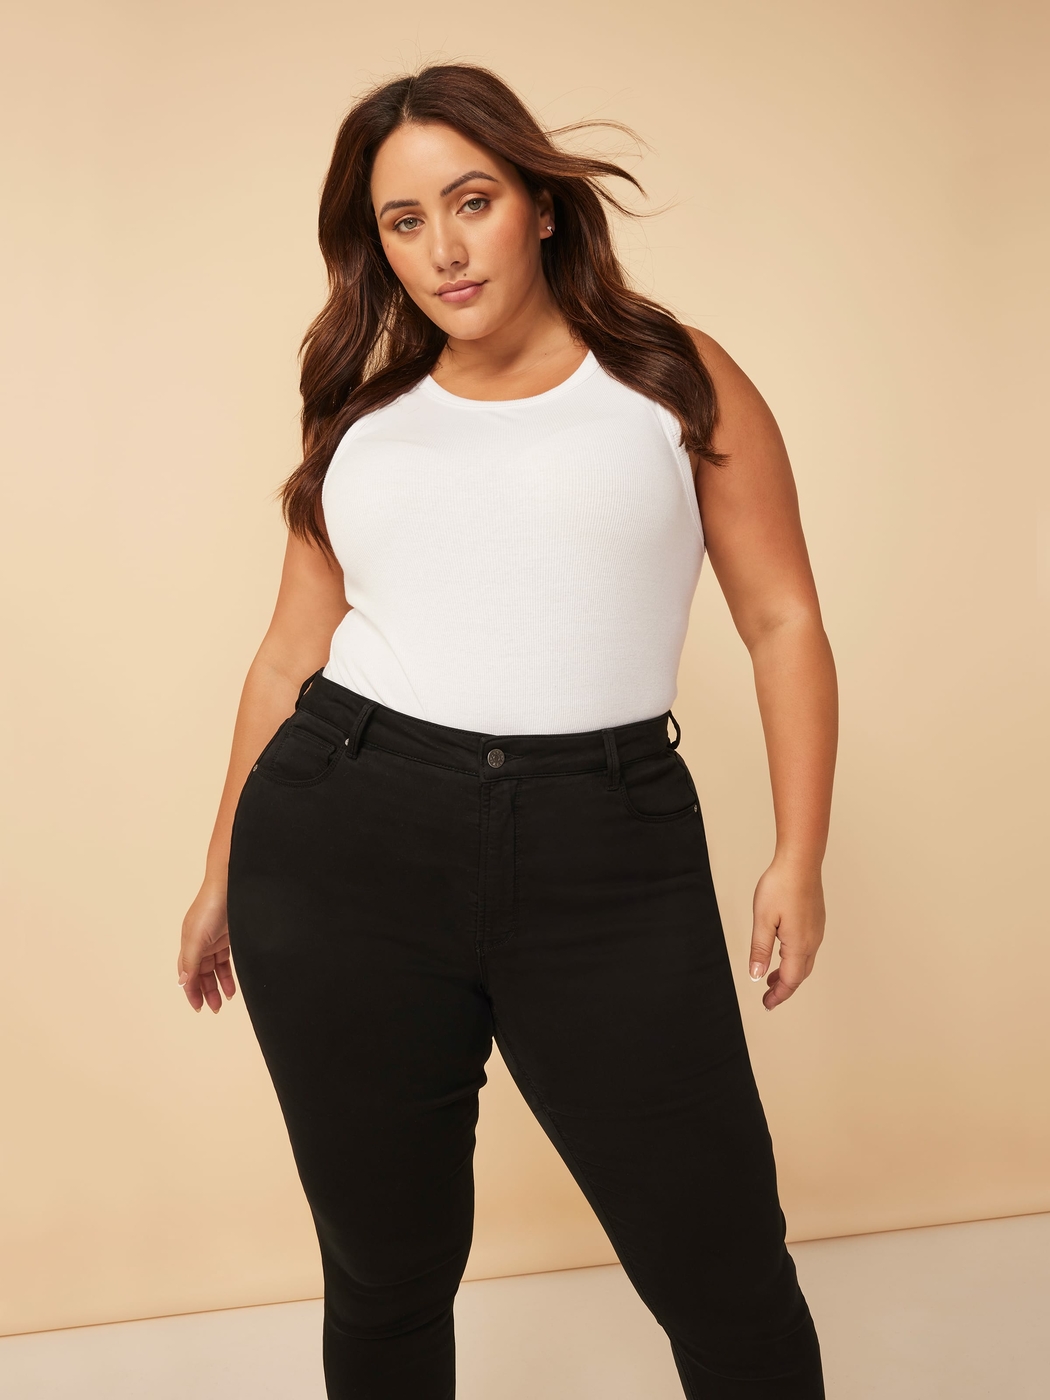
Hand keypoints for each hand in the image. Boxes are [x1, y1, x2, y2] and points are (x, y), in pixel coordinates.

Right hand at [178, 880, 236, 1012]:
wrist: (232, 883)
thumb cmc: (211, 905)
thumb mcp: (198, 936)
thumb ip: (190, 960)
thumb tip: (182, 982)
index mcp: (188, 943)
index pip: (187, 973)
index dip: (191, 991)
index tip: (198, 1007)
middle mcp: (200, 942)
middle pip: (200, 973)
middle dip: (206, 991)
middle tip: (214, 1008)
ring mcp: (215, 939)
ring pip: (214, 968)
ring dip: (218, 984)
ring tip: (225, 1000)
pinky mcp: (230, 936)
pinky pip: (226, 960)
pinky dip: (228, 973)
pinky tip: (233, 984)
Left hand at [748, 856, 824, 1009]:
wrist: (800, 862)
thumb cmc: (780, 886)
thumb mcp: (762, 920)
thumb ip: (760, 950)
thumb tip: (756, 975)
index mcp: (798, 945)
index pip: (790, 981)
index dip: (778, 995)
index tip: (767, 1004)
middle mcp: (812, 941)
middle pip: (800, 975)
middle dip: (784, 988)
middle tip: (768, 996)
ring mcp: (816, 931)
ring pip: (805, 962)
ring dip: (789, 974)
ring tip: (771, 978)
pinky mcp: (816, 921)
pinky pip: (807, 949)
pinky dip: (795, 959)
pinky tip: (783, 953)